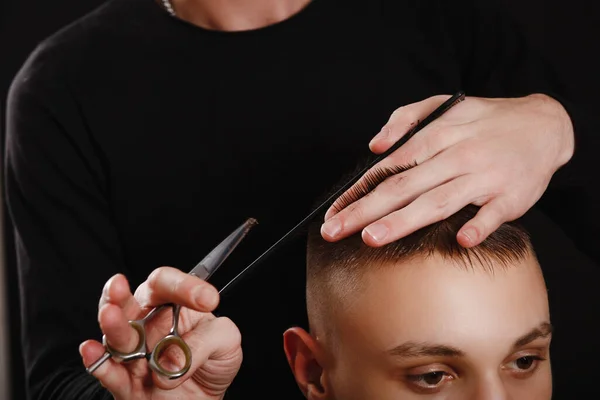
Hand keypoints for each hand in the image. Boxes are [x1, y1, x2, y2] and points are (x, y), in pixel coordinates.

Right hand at [79, 268, 241, 399]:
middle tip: (119, 284)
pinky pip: (108, 371)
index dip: (183, 286)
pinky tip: (90, 350)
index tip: (207, 299)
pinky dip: (97, 362)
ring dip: (112, 325)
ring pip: (117, 335)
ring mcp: (134, 352)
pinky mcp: (125, 382)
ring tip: (110, 314)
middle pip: (130, 304)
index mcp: (173, 305)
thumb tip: (170, 358)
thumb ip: (205, 341)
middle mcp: (148, 323)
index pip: (169, 285)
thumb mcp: (226, 342)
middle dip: (120, 294)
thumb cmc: (213, 362)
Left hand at [321, 94, 573, 246]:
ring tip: (372, 238)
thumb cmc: (485, 120)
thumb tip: (375, 146)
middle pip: (403, 187)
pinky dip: (479, 225)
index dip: (357, 191)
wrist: (546, 125)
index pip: (388, 168)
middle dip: (364, 211)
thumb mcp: (445, 105)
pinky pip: (494, 213)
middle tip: (334, 231)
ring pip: (438, 201)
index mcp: (437, 136)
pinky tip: (460, 240)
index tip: (332, 213)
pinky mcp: (512, 196)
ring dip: (404, 220)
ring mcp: (485, 177)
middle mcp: (456, 156)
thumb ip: (406, 119)